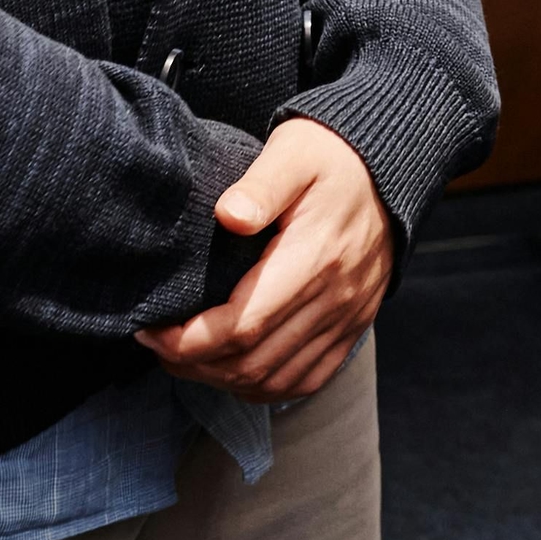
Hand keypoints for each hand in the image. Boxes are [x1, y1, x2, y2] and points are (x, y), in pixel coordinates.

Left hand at [137, 118, 392, 403]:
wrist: (389, 167)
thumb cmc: (329, 156)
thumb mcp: (293, 152)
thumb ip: (261, 184)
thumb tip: (228, 216)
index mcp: (315, 257)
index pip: (244, 324)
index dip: (189, 341)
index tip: (151, 329)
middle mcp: (335, 297)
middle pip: (253, 361)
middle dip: (193, 364)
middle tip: (157, 344)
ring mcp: (347, 318)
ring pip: (275, 379)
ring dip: (221, 379)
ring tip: (184, 358)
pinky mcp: (353, 327)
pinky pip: (305, 380)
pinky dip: (261, 387)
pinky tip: (232, 372)